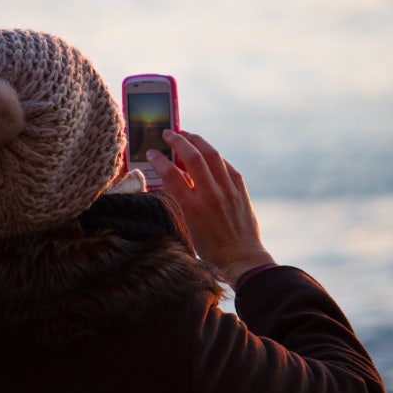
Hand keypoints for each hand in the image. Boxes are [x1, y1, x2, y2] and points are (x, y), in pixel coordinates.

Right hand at [146, 130, 274, 286]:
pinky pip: (226, 165)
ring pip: (212, 154)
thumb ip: (181, 200)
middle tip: (168, 134)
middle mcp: (211, 195)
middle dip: (178, 141)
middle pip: (192, 157)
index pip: (171, 174)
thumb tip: (173, 177)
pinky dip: (214, 156)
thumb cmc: (210, 248)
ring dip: (197, 141)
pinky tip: (207, 153)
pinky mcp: (241, 189)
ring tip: (186, 135)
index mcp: (193, 208)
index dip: (159, 160)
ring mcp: (228, 190)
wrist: (241, 258)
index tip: (152, 152)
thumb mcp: (188, 225)